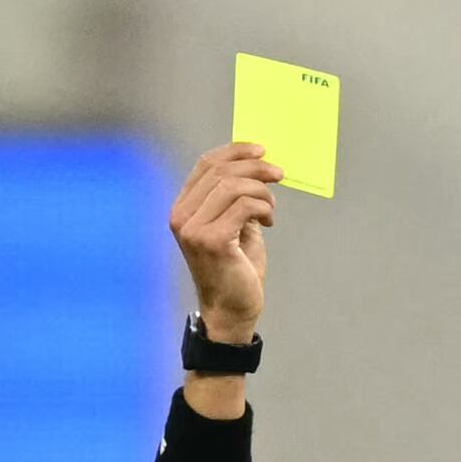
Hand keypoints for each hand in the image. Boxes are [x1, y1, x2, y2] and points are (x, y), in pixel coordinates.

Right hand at [170, 142, 277, 338]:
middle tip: (279, 174)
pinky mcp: (211, 240)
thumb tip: (256, 167)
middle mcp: (182, 215)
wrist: (232, 311)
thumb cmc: (235, 270)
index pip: (206, 164)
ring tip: (271, 209)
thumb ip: (236, 197)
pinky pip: (243, 206)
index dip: (235, 152)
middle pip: (221, 171)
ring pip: (233, 186)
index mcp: (183, 207)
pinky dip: (263, 208)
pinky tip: (269, 221)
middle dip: (255, 167)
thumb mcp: (234, 225)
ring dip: (261, 191)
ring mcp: (193, 228)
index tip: (261, 151)